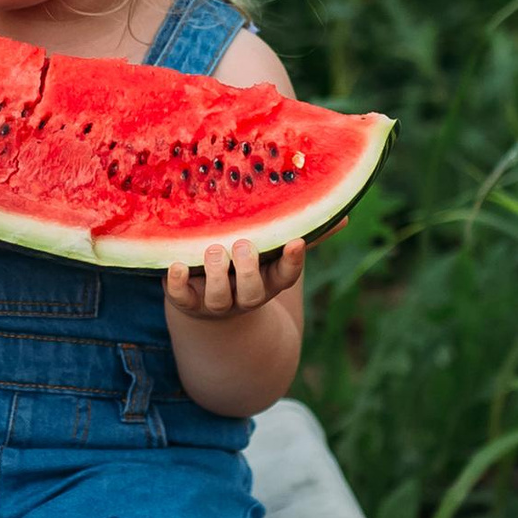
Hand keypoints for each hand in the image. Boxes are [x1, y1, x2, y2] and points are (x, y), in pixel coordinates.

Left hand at [164, 237, 305, 317]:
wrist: (207, 296)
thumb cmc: (244, 261)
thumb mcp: (268, 248)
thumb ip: (294, 230)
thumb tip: (340, 216)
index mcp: (267, 280)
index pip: (287, 276)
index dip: (293, 262)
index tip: (296, 241)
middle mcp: (243, 295)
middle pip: (252, 294)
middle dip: (248, 271)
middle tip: (243, 244)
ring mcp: (215, 301)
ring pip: (219, 299)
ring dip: (216, 275)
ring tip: (214, 249)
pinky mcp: (187, 301)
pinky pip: (182, 299)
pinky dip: (179, 284)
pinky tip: (177, 265)